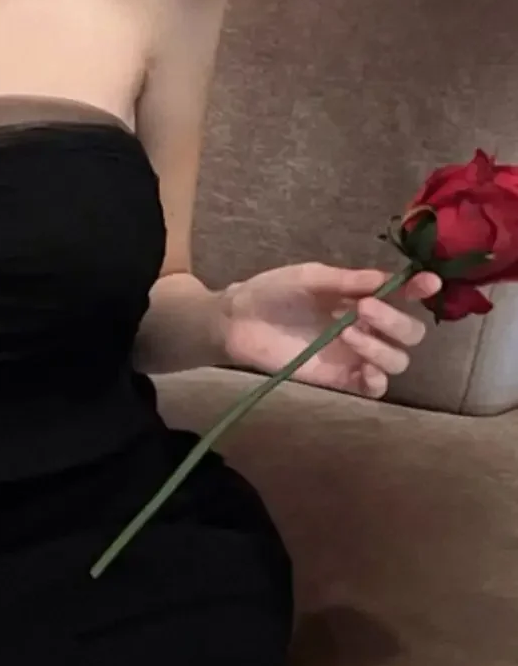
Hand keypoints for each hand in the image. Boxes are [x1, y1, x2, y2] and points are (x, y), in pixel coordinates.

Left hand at [221, 262, 441, 398]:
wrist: (238, 320)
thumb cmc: (273, 292)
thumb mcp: (312, 278)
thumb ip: (348, 281)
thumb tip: (388, 278)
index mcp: (365, 296)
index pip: (407, 295)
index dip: (422, 290)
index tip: (426, 284)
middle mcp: (368, 326)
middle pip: (410, 334)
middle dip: (395, 322)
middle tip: (362, 309)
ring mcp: (354, 355)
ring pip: (398, 361)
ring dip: (382, 347)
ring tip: (346, 333)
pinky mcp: (338, 378)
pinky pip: (375, 388)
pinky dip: (378, 380)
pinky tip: (364, 369)